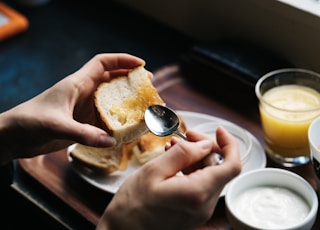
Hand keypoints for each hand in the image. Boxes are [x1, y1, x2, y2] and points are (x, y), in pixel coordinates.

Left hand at [0, 53, 143, 164]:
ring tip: (143, 105)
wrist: (15, 136)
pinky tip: (127, 127)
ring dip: (126, 100)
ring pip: (110, 99)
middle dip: (130, 79)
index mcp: (77, 83)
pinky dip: (117, 120)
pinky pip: (105, 118)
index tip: (141, 64)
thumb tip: (111, 141)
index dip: (123, 60)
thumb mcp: (57, 125)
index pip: (103, 63)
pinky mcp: (83, 123)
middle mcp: (83, 93)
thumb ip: (84, 133)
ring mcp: (84, 108)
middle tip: (148, 85)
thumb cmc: (30, 122)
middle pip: (111, 79)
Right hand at [97, 127, 240, 229]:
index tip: (219, 131)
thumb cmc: (132, 204)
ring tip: (172, 148)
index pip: (232, 166)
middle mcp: (205, 205)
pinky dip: (191, 171)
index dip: (229, 144)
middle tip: (184, 137)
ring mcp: (200, 211)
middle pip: (219, 168)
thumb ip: (183, 154)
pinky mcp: (193, 213)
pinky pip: (200, 186)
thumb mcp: (154, 171)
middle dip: (204, 148)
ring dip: (195, 159)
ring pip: (209, 176)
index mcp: (198, 193)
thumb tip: (205, 144)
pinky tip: (173, 164)